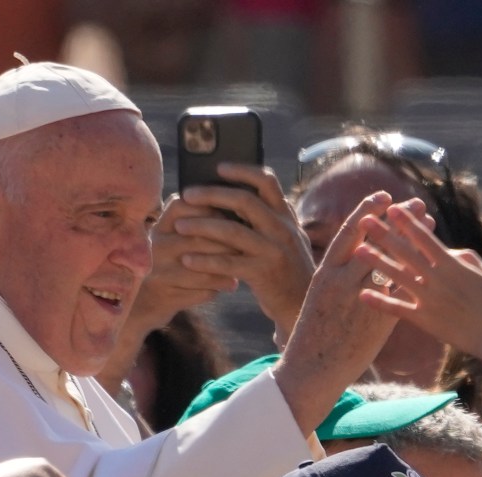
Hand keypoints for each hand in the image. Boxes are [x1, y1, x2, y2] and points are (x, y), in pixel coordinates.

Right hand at [136, 195, 240, 326]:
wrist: (142, 304)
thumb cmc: (169, 264)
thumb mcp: (172, 240)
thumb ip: (196, 226)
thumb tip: (238, 214)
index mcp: (159, 226)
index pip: (183, 206)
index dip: (210, 210)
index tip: (230, 219)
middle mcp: (156, 245)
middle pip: (199, 238)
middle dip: (228, 244)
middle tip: (246, 249)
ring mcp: (159, 272)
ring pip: (203, 267)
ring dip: (227, 269)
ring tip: (240, 270)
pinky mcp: (166, 296)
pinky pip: (202, 291)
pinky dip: (218, 288)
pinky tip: (230, 285)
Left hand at [176, 164, 314, 338]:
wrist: (301, 304)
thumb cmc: (285, 270)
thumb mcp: (284, 239)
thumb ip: (266, 219)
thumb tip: (230, 197)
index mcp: (286, 216)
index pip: (267, 181)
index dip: (242, 171)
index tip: (219, 167)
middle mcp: (282, 229)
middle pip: (244, 201)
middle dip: (212, 195)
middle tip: (187, 194)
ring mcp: (274, 251)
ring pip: (233, 231)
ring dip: (202, 227)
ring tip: (180, 226)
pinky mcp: (263, 274)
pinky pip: (228, 263)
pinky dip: (205, 260)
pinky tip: (188, 260)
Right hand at [274, 193, 414, 435]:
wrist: (311, 371)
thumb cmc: (313, 336)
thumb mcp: (321, 299)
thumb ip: (337, 278)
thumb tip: (353, 258)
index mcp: (325, 273)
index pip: (349, 233)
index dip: (368, 211)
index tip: (385, 197)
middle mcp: (342, 281)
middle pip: (376, 242)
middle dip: (399, 221)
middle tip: (417, 205)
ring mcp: (360, 301)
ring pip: (392, 264)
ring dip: (414, 244)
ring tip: (430, 228)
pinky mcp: (377, 321)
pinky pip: (401, 294)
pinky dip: (416, 279)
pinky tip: (431, 266)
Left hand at [354, 202, 481, 361]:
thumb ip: (464, 257)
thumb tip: (447, 249)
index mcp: (452, 264)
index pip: (425, 238)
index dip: (408, 222)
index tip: (393, 208)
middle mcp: (437, 278)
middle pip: (405, 252)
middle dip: (384, 234)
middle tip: (366, 220)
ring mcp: (429, 299)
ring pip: (398, 276)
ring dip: (377, 262)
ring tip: (359, 250)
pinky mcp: (425, 320)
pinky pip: (398, 309)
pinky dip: (380, 302)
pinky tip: (363, 295)